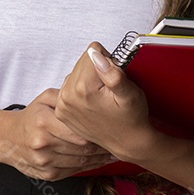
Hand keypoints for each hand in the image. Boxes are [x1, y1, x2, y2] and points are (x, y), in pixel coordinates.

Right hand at [0, 87, 115, 180]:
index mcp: (44, 122)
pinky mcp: (48, 175)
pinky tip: (102, 160)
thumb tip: (88, 90)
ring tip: (115, 150)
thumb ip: (65, 95)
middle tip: (119, 138)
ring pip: (81, 161)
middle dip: (102, 144)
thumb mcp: (44, 99)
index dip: (98, 130)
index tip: (113, 127)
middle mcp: (43, 144)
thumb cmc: (31, 116)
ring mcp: (45, 162)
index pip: (78, 130)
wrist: (7, 140)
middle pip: (82, 147)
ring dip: (100, 158)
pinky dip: (91, 166)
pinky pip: (75, 171)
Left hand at [55, 42, 155, 162]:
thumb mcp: (131, 94)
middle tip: (110, 89)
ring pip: (76, 72)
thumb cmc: (131, 119)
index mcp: (84, 89)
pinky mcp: (61, 111)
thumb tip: (95, 54)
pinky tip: (93, 101)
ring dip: (89, 79)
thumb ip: (113, 73)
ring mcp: (63, 105)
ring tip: (102, 96)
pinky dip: (81, 90)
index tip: (114, 77)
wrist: (127, 143)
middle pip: (82, 61)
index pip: (93, 52)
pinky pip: (70, 86)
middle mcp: (68, 97)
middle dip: (98, 70)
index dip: (108, 61)